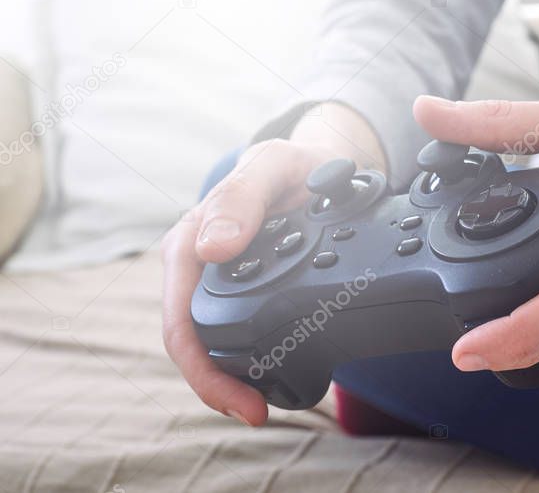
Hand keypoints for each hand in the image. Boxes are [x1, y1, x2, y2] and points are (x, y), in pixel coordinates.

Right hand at [162, 104, 385, 425]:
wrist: (320, 166)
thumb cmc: (291, 166)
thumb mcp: (273, 164)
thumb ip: (243, 197)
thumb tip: (212, 248)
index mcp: (190, 240)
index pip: (180, 316)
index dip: (202, 364)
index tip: (239, 396)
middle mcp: (196, 267)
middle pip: (190, 341)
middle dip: (215, 384)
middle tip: (254, 412)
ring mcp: (218, 283)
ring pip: (210, 343)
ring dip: (229, 379)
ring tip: (258, 407)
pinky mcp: (243, 291)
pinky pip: (234, 333)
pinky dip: (247, 360)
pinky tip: (268, 381)